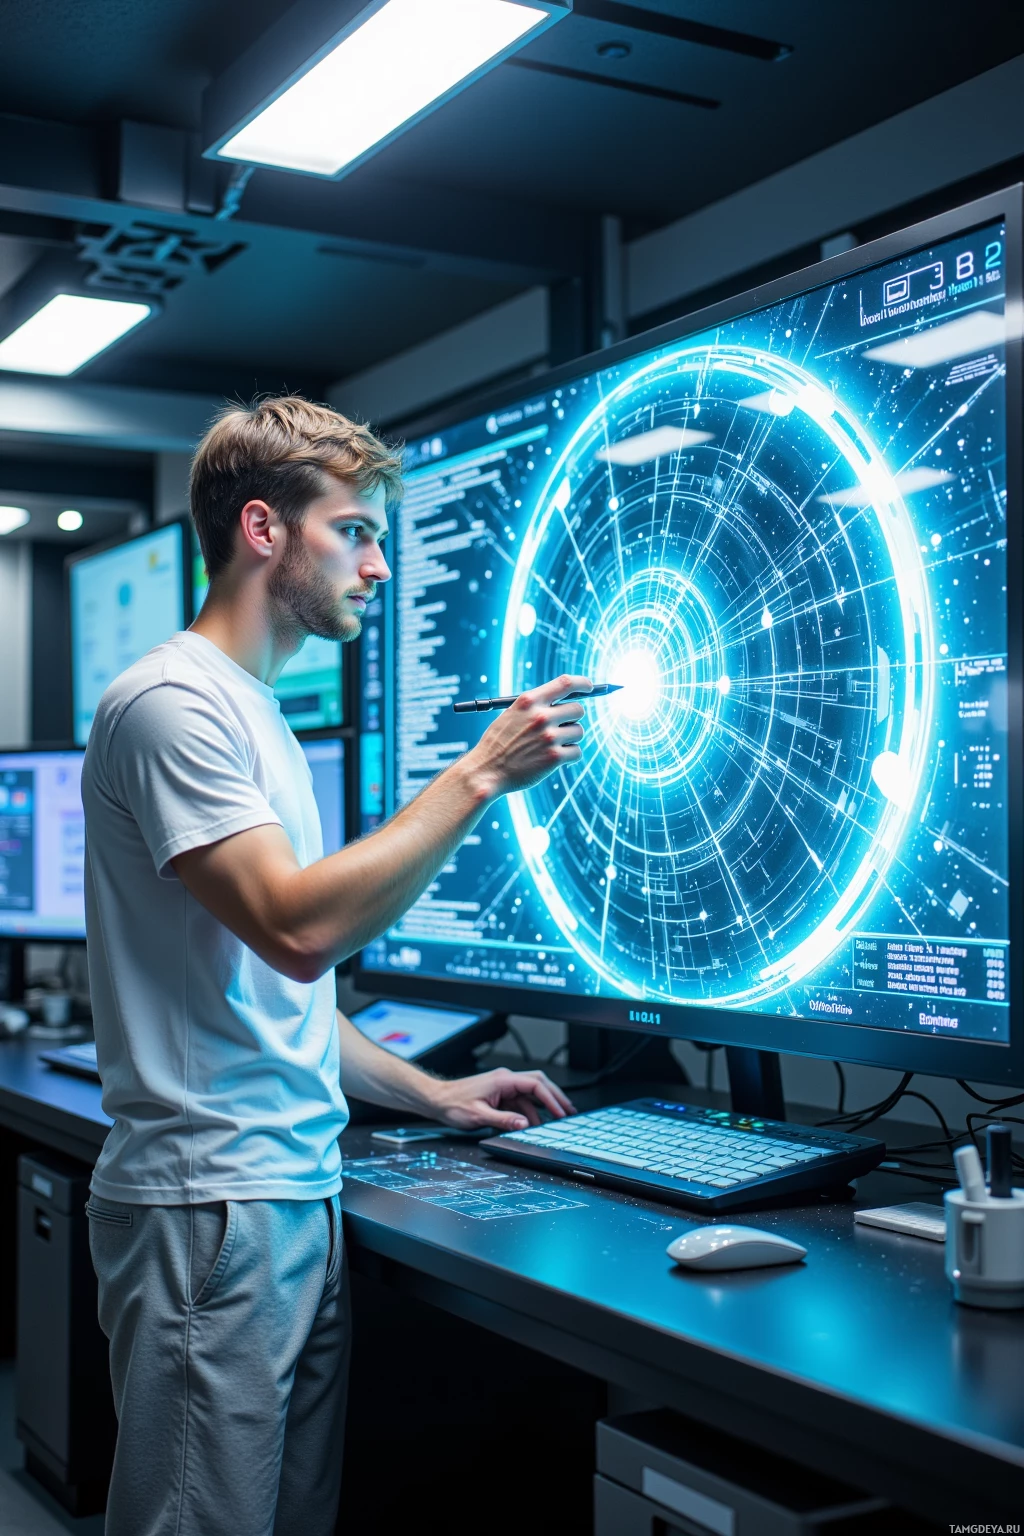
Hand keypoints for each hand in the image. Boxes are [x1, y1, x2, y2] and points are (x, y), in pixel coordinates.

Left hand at [427, 1066, 575, 1132]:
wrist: (437, 1100)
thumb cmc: (453, 1105)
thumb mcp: (479, 1116)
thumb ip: (504, 1120)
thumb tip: (525, 1124)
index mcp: (503, 1080)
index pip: (535, 1085)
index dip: (551, 1098)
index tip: (561, 1111)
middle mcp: (505, 1080)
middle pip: (539, 1083)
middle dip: (555, 1096)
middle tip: (569, 1110)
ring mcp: (503, 1088)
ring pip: (531, 1093)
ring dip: (545, 1105)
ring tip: (559, 1118)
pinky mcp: (500, 1095)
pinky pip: (521, 1102)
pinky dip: (531, 1111)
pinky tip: (536, 1123)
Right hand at [464, 674, 591, 797]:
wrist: (486, 770)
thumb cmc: (499, 743)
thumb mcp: (512, 714)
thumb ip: (537, 706)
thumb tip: (566, 702)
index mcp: (529, 701)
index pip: (565, 683)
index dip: (583, 683)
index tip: (590, 687)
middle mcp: (541, 716)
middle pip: (578, 709)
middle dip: (573, 718)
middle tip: (562, 726)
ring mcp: (549, 737)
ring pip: (579, 732)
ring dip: (570, 738)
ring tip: (550, 746)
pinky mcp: (554, 758)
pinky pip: (577, 752)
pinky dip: (569, 756)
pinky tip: (552, 758)